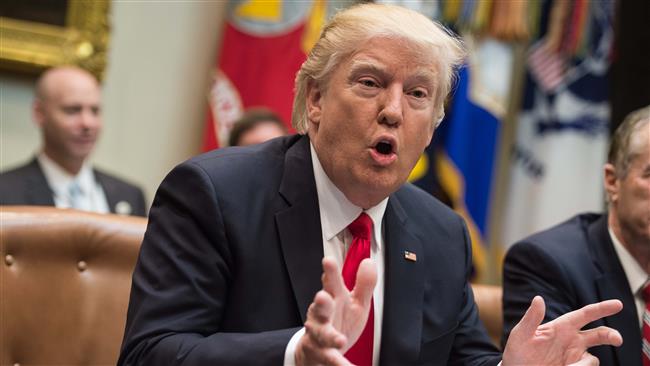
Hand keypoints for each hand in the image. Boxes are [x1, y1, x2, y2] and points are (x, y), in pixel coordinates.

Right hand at [295, 257, 376, 365]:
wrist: (318, 351)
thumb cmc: (340, 322)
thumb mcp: (355, 303)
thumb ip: (363, 284)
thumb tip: (369, 262)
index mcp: (332, 299)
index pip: (330, 283)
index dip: (329, 272)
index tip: (328, 261)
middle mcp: (322, 316)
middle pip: (320, 307)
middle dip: (320, 302)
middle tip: (322, 297)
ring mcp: (319, 335)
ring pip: (321, 335)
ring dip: (330, 337)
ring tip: (339, 340)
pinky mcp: (321, 354)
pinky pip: (330, 359)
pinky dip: (339, 364)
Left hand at [502, 296, 622, 364]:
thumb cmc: (517, 352)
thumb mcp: (521, 334)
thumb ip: (531, 318)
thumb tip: (538, 298)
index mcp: (561, 327)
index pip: (585, 314)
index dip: (601, 308)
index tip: (618, 304)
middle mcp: (571, 341)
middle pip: (599, 334)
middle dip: (610, 335)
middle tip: (617, 340)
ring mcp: (574, 357)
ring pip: (592, 359)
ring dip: (582, 365)